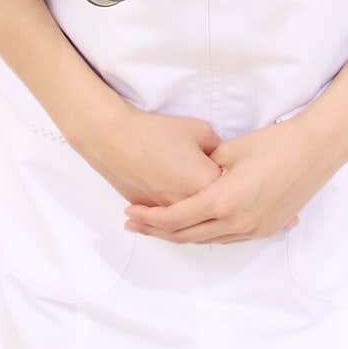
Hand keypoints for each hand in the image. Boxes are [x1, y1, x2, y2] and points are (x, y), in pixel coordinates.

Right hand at [72, 104, 226, 207]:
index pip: (230, 190)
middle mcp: (189, 205)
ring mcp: (168, 212)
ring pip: (190, 219)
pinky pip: (169, 217)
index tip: (229, 169)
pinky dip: (174, 211)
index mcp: (206, 185)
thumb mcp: (200, 130)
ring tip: (198, 195)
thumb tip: (221, 160)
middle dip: (216, 197)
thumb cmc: (158, 132)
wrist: (116, 139)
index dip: (231, 179)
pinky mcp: (150, 213)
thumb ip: (218, 148)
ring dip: (196, 208)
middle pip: (212, 209)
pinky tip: (176, 197)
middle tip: (218, 183)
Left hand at [123, 116, 335, 243]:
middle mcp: (237, 223)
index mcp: (225, 201)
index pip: (177, 218)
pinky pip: (227, 237)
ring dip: (180, 234)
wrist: (316, 151)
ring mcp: (253, 230)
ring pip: (207, 240)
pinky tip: (193, 226)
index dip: (150, 218)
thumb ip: (205, 166)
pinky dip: (205, 232)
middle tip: (133, 224)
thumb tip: (187, 175)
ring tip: (157, 226)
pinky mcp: (266, 229)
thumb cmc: (274, 143)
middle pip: (187, 235)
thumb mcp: (231, 149)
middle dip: (157, 231)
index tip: (129, 212)